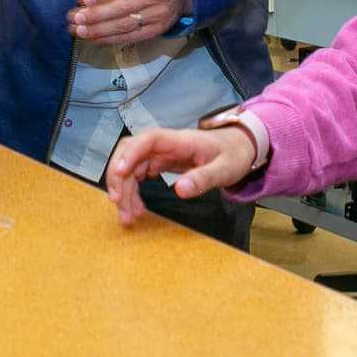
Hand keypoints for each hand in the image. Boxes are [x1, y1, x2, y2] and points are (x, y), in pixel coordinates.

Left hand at [68, 0, 185, 44]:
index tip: (86, 0)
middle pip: (123, 8)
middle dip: (97, 15)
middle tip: (77, 18)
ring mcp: (158, 15)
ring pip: (125, 25)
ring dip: (99, 30)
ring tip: (81, 31)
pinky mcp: (156, 30)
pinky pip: (130, 36)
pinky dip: (110, 38)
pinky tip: (95, 38)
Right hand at [104, 128, 256, 225]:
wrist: (238, 148)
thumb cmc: (232, 155)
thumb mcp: (224, 169)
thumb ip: (203, 179)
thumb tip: (179, 190)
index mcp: (178, 140)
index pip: (146, 140)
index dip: (129, 154)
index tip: (119, 173)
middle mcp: (163, 144)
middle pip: (130, 153)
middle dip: (119, 176)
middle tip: (119, 203)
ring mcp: (159, 154)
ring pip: (130, 167)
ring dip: (124, 190)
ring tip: (127, 216)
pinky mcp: (158, 164)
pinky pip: (137, 176)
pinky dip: (132, 192)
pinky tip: (136, 209)